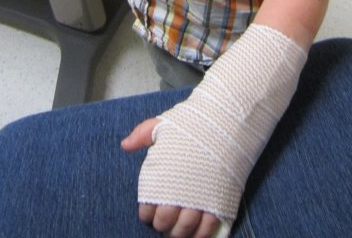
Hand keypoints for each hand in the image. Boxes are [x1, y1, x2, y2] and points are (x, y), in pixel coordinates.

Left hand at [122, 120, 223, 237]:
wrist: (226, 124)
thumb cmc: (192, 125)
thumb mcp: (163, 125)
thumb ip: (141, 135)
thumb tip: (124, 145)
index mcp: (162, 176)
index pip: (147, 210)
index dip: (147, 214)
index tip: (150, 212)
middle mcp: (179, 192)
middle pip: (165, 223)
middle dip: (162, 225)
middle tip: (165, 222)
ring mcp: (200, 199)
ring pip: (185, 229)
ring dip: (179, 234)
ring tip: (178, 231)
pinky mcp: (219, 203)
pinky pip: (208, 229)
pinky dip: (200, 235)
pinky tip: (196, 234)